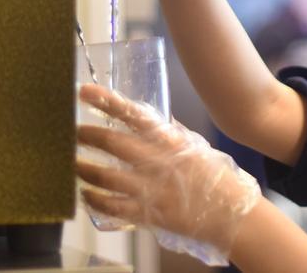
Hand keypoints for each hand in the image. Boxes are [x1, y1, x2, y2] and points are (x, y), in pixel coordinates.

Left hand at [76, 84, 258, 263]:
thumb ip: (173, 136)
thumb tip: (154, 120)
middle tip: (74, 132)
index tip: (85, 92)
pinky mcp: (148, 213)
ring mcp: (152, 189)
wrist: (232, 212)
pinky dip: (94, 199)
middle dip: (89, 136)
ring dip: (85, 169)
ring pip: (106, 176)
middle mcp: (159, 162)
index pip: (135, 116)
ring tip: (75, 163)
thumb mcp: (198, 148)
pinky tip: (86, 193)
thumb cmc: (218, 178)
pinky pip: (112, 205)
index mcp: (173, 142)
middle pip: (114, 144)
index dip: (108, 102)